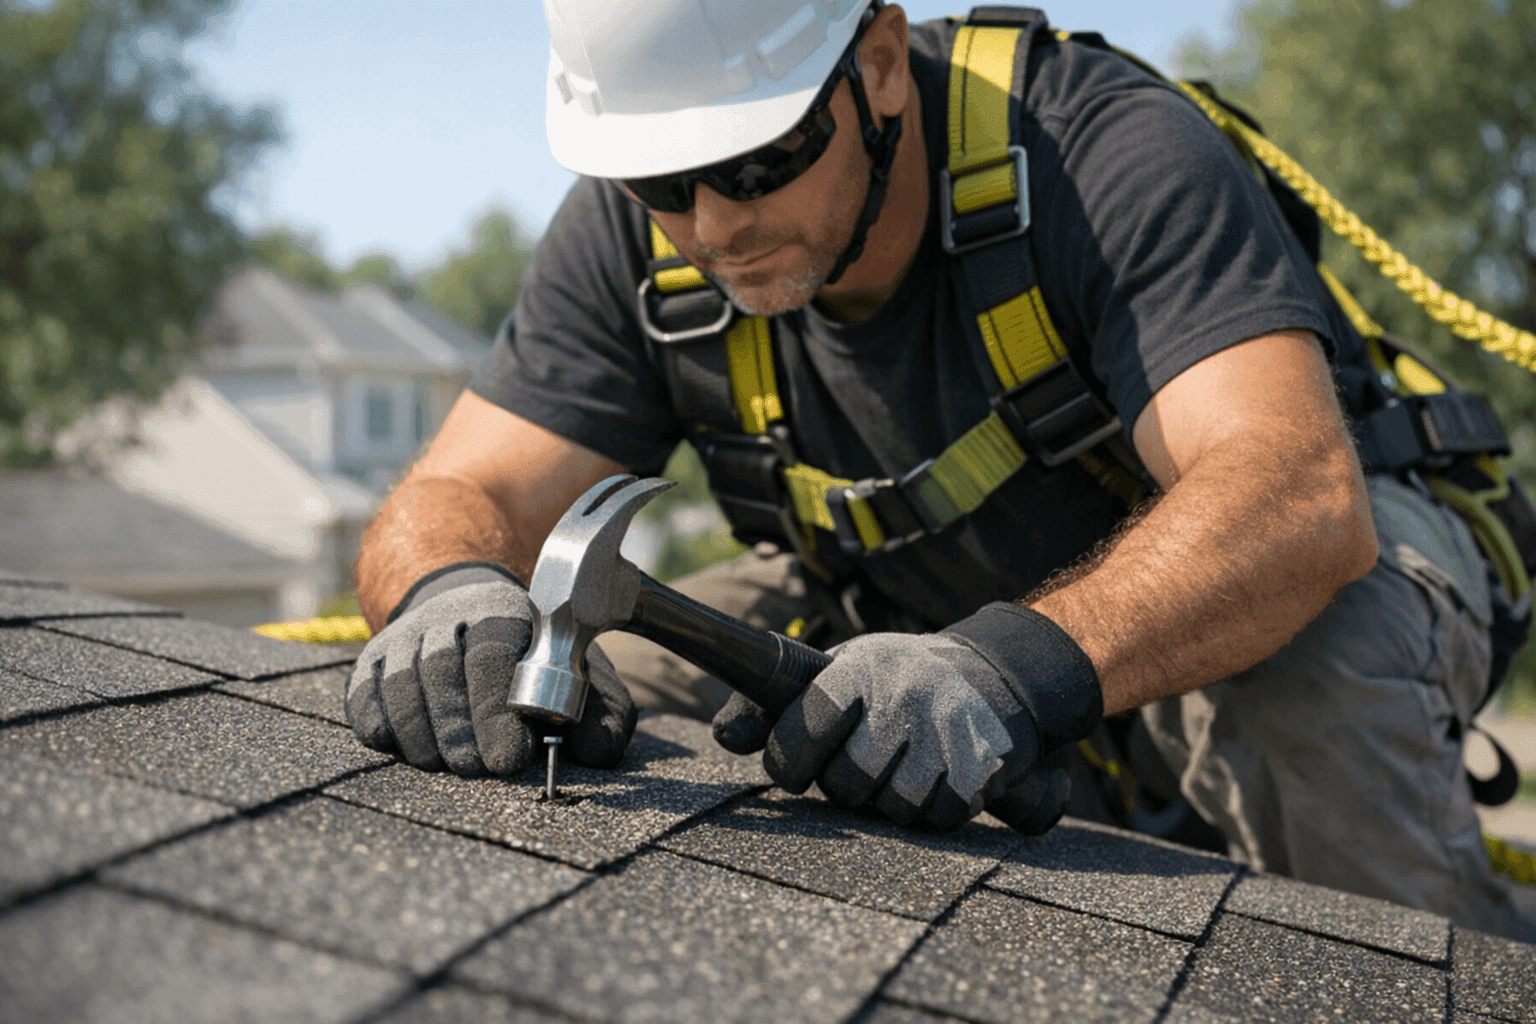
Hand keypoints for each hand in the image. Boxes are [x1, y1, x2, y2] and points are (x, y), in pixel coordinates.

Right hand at [346, 563, 636, 774]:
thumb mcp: (581, 674)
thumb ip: (601, 712)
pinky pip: (364, 693)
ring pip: (399, 681)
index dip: (495, 709)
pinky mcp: (373, 658)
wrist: (469, 612)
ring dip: (419, 731)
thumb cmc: (536, 660)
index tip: (509, 759)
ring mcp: (406, 635)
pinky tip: (401, 745)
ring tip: (443, 764)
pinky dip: (379, 723)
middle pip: (440, 668)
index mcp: (506, 611)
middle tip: (475, 769)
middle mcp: (450, 615)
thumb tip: (598, 752)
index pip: (492, 654)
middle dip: (457, 727)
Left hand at [721, 603, 1098, 830]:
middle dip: (847, 785)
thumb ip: (772, 705)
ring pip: (894, 808)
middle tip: (861, 765)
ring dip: (891, 802)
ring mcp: (946, 729)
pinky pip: (941, 818)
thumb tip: (725, 737)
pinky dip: (934, 810)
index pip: (804, 728)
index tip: (794, 768)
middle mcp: (902, 695)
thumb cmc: (892, 680)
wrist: (997, 672)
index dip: (789, 760)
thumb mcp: (835, 674)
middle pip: (848, 784)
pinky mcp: (985, 762)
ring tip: (900, 770)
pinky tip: (936, 779)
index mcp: (856, 670)